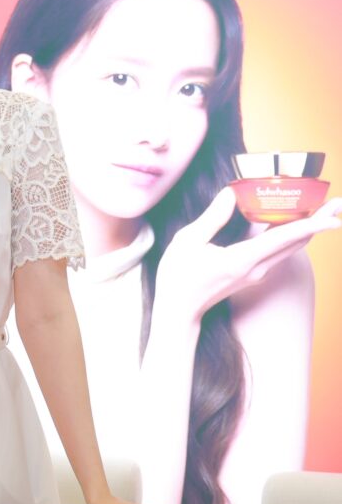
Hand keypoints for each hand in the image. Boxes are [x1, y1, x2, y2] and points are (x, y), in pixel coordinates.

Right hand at [156, 188, 340, 320]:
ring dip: (309, 228)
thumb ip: (213, 217)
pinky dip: (291, 234)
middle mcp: (256, 268)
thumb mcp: (188, 241)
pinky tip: (293, 221)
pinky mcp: (252, 273)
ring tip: (324, 210)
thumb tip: (231, 193)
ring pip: (290, 247)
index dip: (311, 225)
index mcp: (242, 259)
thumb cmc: (178, 277)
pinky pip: (278, 251)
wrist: (178, 310)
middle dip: (320, 223)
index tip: (334, 216)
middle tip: (338, 204)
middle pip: (296, 242)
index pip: (284, 238)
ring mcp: (256, 273)